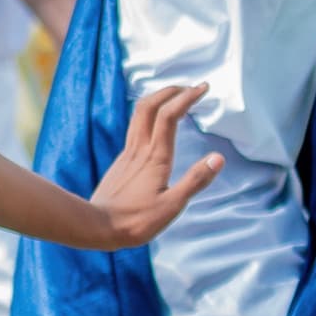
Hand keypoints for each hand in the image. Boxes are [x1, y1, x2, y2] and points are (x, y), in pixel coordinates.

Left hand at [84, 81, 223, 245]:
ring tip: (175, 97)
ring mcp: (127, 154)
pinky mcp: (121, 162)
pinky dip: (149, 116)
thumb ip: (195, 181)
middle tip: (191, 88)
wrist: (97, 227)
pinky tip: (155, 124)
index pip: (170, 115)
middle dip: (170, 91)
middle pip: (149, 106)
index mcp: (155, 157)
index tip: (203, 88)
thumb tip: (218, 158)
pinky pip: (135, 128)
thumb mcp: (172, 206)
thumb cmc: (136, 221)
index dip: (186, 97)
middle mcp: (139, 149)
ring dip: (158, 99)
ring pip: (139, 115)